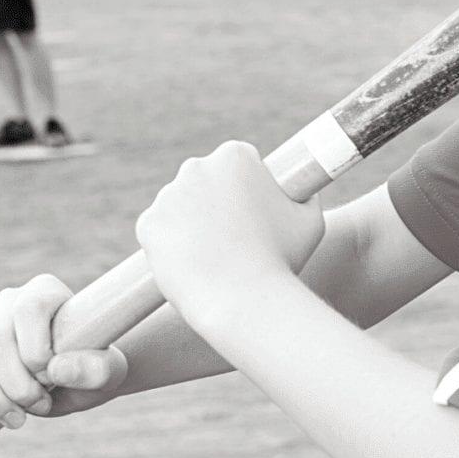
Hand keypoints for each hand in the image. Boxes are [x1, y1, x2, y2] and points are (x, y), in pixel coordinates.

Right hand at [0, 274, 127, 428]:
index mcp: (44, 293)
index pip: (27, 309)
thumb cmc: (95, 368)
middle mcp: (10, 303)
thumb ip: (95, 369)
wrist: (78, 381)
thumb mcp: (109, 371)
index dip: (35, 350)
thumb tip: (57, 369)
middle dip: (14, 384)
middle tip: (40, 407)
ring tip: (19, 418)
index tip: (52, 378)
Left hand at [136, 141, 324, 327]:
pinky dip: (172, 244)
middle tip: (234, 236)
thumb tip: (301, 188)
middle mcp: (196, 166)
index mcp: (235, 156)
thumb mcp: (310, 220)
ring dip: (193, 223)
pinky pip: (160, 231)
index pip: (239, 162)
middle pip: (206, 180)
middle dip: (217, 201)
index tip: (253, 210)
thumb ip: (305, 195)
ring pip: (181, 206)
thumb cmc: (282, 260)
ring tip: (216, 255)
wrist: (242, 301)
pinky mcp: (148, 224)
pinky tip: (193, 261)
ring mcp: (167, 195)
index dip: (249, 187)